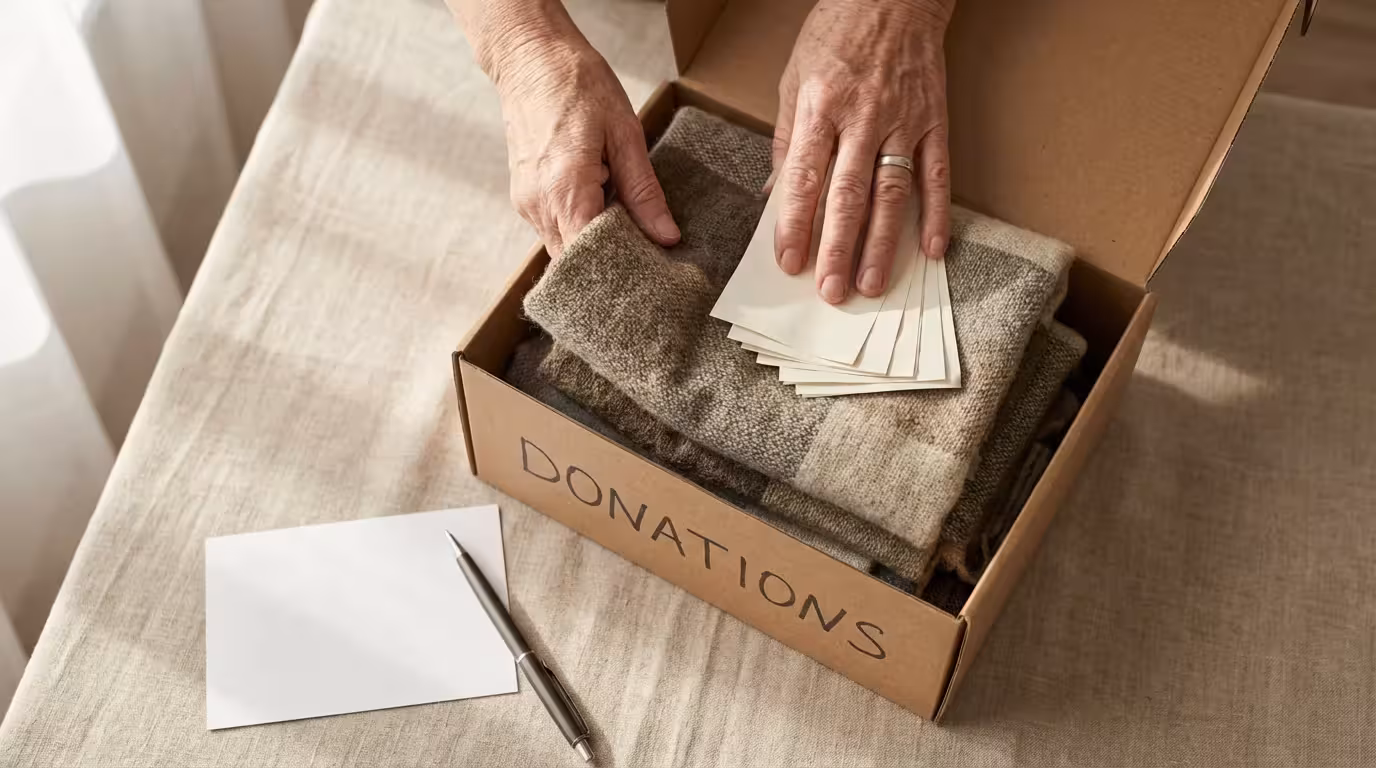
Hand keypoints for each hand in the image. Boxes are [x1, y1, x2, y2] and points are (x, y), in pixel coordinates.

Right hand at [492, 36, 679, 255]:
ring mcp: (526, 203)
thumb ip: (643, 191)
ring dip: (593, 241)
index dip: (620, 268)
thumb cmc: (577, 85)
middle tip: (644, 247)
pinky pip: (554, 228)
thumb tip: (666, 236)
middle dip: (608, 260)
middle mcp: (538, 204)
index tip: (649, 267)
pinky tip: (599, 201)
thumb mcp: (625, 134)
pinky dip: (578, 225)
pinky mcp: (524, 197)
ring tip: (622, 215)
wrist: (530, 57)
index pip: (590, 257)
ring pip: (563, 247)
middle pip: (575, 260)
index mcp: (564, 189)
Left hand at [772, 0, 953, 302]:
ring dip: (881, 243)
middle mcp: (862, 118)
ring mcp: (902, 122)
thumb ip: (786, 140)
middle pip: (847, 194)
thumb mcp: (793, 80)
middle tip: (829, 292)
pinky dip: (937, 213)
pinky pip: (936, 174)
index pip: (804, 176)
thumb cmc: (835, 37)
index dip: (795, 222)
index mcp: (819, 106)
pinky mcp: (934, 122)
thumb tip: (773, 196)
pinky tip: (931, 249)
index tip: (788, 261)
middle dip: (837, 247)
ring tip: (870, 284)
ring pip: (891, 192)